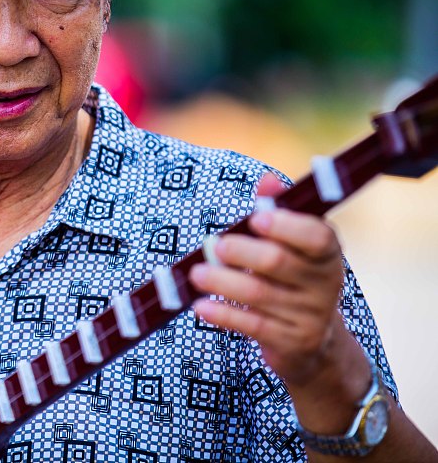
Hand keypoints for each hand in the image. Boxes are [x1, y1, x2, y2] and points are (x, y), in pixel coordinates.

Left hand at [188, 173, 348, 386]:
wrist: (313, 342)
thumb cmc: (292, 278)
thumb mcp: (292, 246)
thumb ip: (278, 211)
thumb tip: (266, 180)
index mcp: (327, 253)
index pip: (317, 237)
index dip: (287, 226)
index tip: (256, 218)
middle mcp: (326, 284)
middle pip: (278, 263)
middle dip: (242, 253)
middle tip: (214, 246)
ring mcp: (310, 316)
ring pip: (259, 295)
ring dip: (223, 282)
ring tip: (196, 274)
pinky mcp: (293, 342)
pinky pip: (253, 326)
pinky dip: (223, 315)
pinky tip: (200, 307)